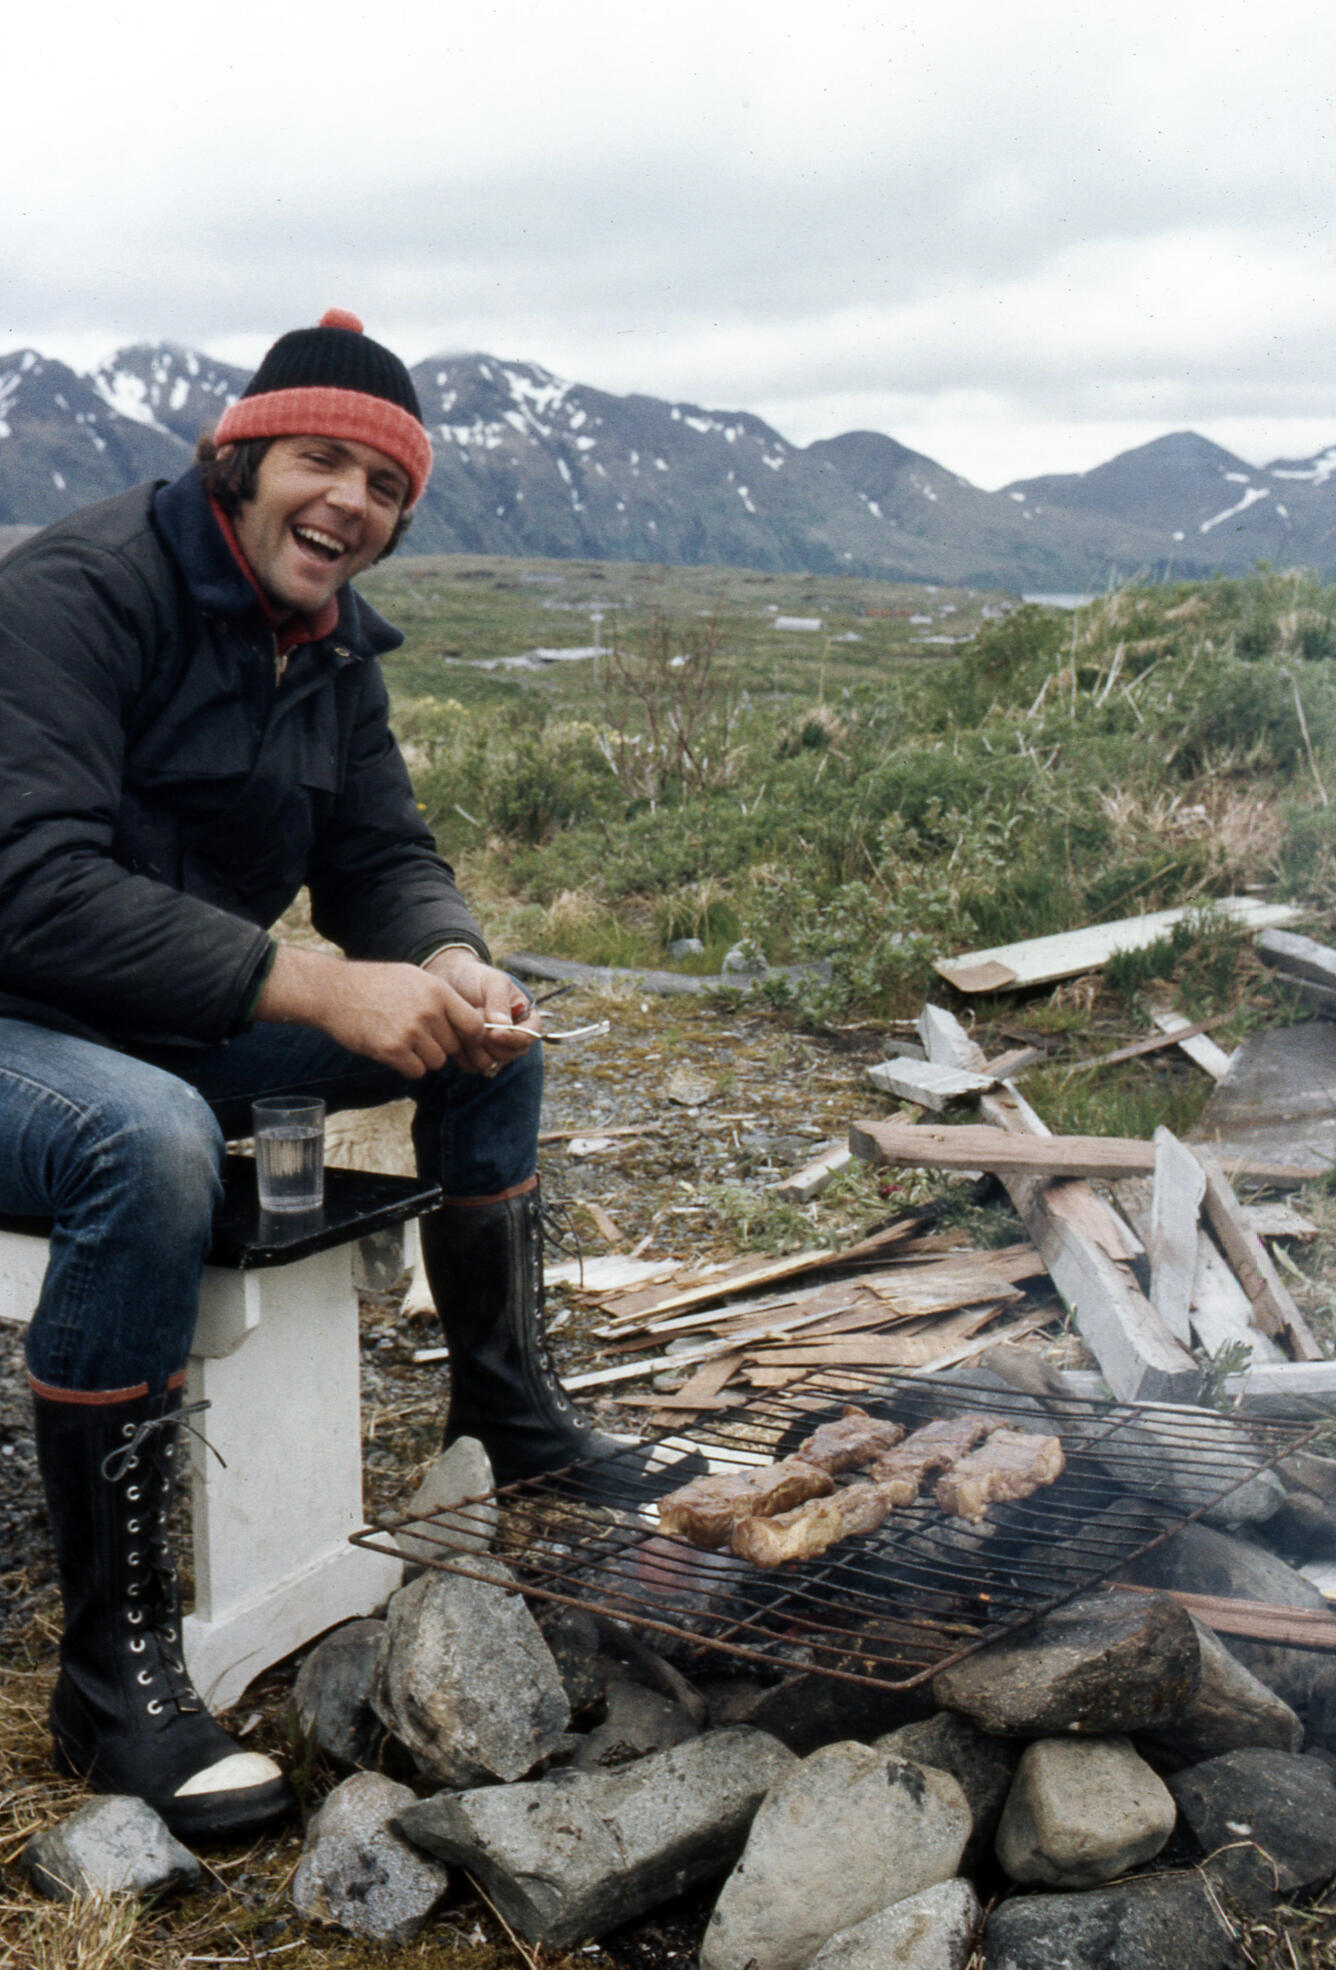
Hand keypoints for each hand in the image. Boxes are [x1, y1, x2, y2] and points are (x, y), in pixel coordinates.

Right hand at [253, 946, 536, 1078]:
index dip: (472, 1039)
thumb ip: (442, 998)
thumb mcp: (414, 977)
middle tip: (421, 1039)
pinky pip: (416, 1071)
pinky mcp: (392, 1050)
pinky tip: (394, 1052)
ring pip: (436, 1062)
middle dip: (442, 1047)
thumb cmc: (376, 983)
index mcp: (438, 992)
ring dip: (424, 1058)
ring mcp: (411, 1032)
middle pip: (454, 1047)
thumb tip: (469, 1022)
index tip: (464, 1042)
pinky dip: (408, 1067)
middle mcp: (428, 1012)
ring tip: (404, 1042)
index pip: (474, 1025)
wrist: (335, 992)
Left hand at [421, 947, 539, 1074]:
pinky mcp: (475, 1057)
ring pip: (489, 1062)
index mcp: (526, 1019)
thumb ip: (499, 1002)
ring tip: (462, 1022)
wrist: (452, 982)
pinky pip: (471, 1066)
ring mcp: (494, 1050)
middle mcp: (513, 1039)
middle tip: (472, 1017)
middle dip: (487, 1039)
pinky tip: (454, 1034)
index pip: (529, 1036)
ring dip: (472, 1045)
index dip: (513, 1038)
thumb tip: (503, 1026)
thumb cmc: (477, 979)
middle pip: (507, 1054)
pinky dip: (461, 1053)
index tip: (494, 1032)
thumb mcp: (493, 982)